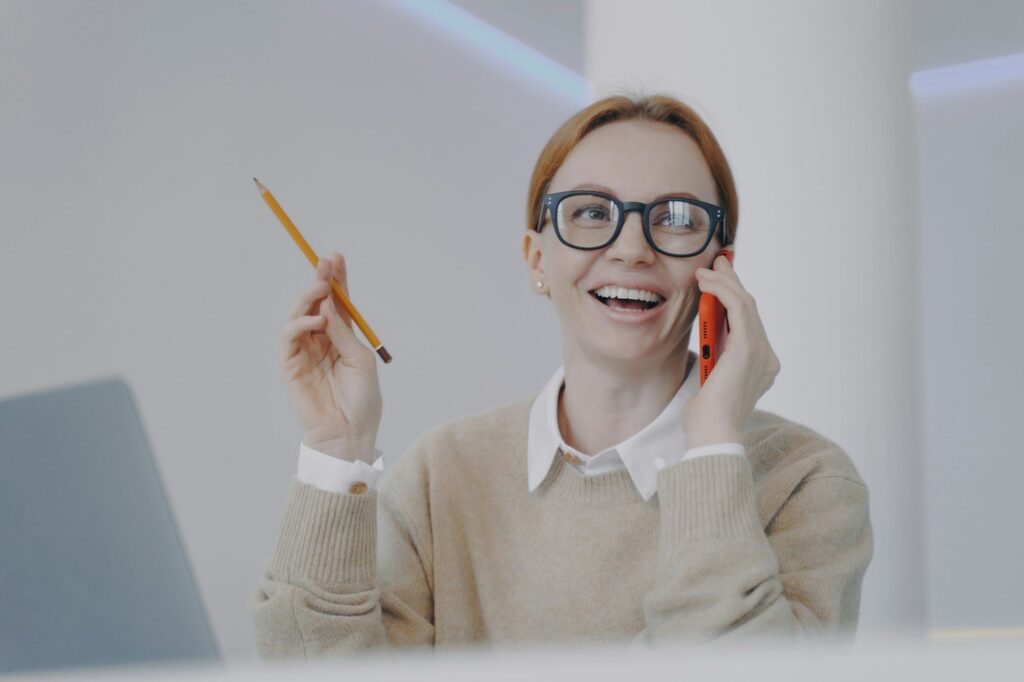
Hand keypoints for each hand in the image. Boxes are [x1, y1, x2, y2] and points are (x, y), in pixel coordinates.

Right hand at [279, 251, 382, 462]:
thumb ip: (343, 331)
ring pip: (298, 316)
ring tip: (321, 291)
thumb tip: (328, 304)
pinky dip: (300, 324)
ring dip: (308, 300)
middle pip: (316, 305)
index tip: (335, 258)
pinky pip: (288, 337)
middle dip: (319, 283)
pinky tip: (316, 321)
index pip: (337, 304)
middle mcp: (322, 342)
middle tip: (324, 266)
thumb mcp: (360, 359)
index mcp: (343, 339)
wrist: (349, 434)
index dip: (335, 281)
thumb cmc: (362, 401)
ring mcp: (304, 353)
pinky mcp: (291, 366)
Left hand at [683, 253, 780, 448]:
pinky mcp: (749, 347)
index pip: (748, 324)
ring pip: (746, 304)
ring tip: (706, 269)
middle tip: (718, 263)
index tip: (719, 281)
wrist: (712, 433)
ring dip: (724, 282)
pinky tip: (706, 282)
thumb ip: (716, 357)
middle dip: (732, 283)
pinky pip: (739, 308)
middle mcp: (767, 358)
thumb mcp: (711, 379)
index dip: (734, 300)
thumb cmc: (705, 416)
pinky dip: (722, 290)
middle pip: (750, 310)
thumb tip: (709, 334)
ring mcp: (762, 352)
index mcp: (760, 367)